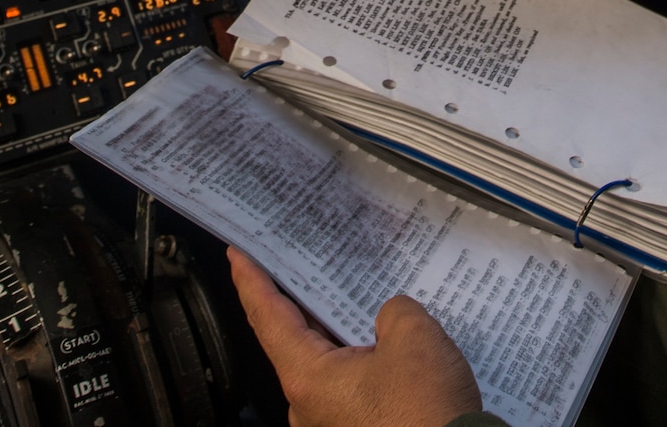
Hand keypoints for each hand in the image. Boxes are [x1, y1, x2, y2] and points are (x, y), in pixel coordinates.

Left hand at [227, 246, 481, 426]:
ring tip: (355, 296)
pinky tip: (386, 341)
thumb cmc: (426, 414)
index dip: (252, 281)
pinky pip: (351, 384)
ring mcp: (332, 421)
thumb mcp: (413, 335)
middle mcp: (310, 404)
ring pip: (328, 363)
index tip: (240, 255)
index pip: (268, 317)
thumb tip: (390, 317)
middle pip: (296, 339)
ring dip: (342, 331)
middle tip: (300, 263)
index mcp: (308, 377)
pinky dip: (362, 358)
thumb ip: (392, 310)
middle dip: (303, 301)